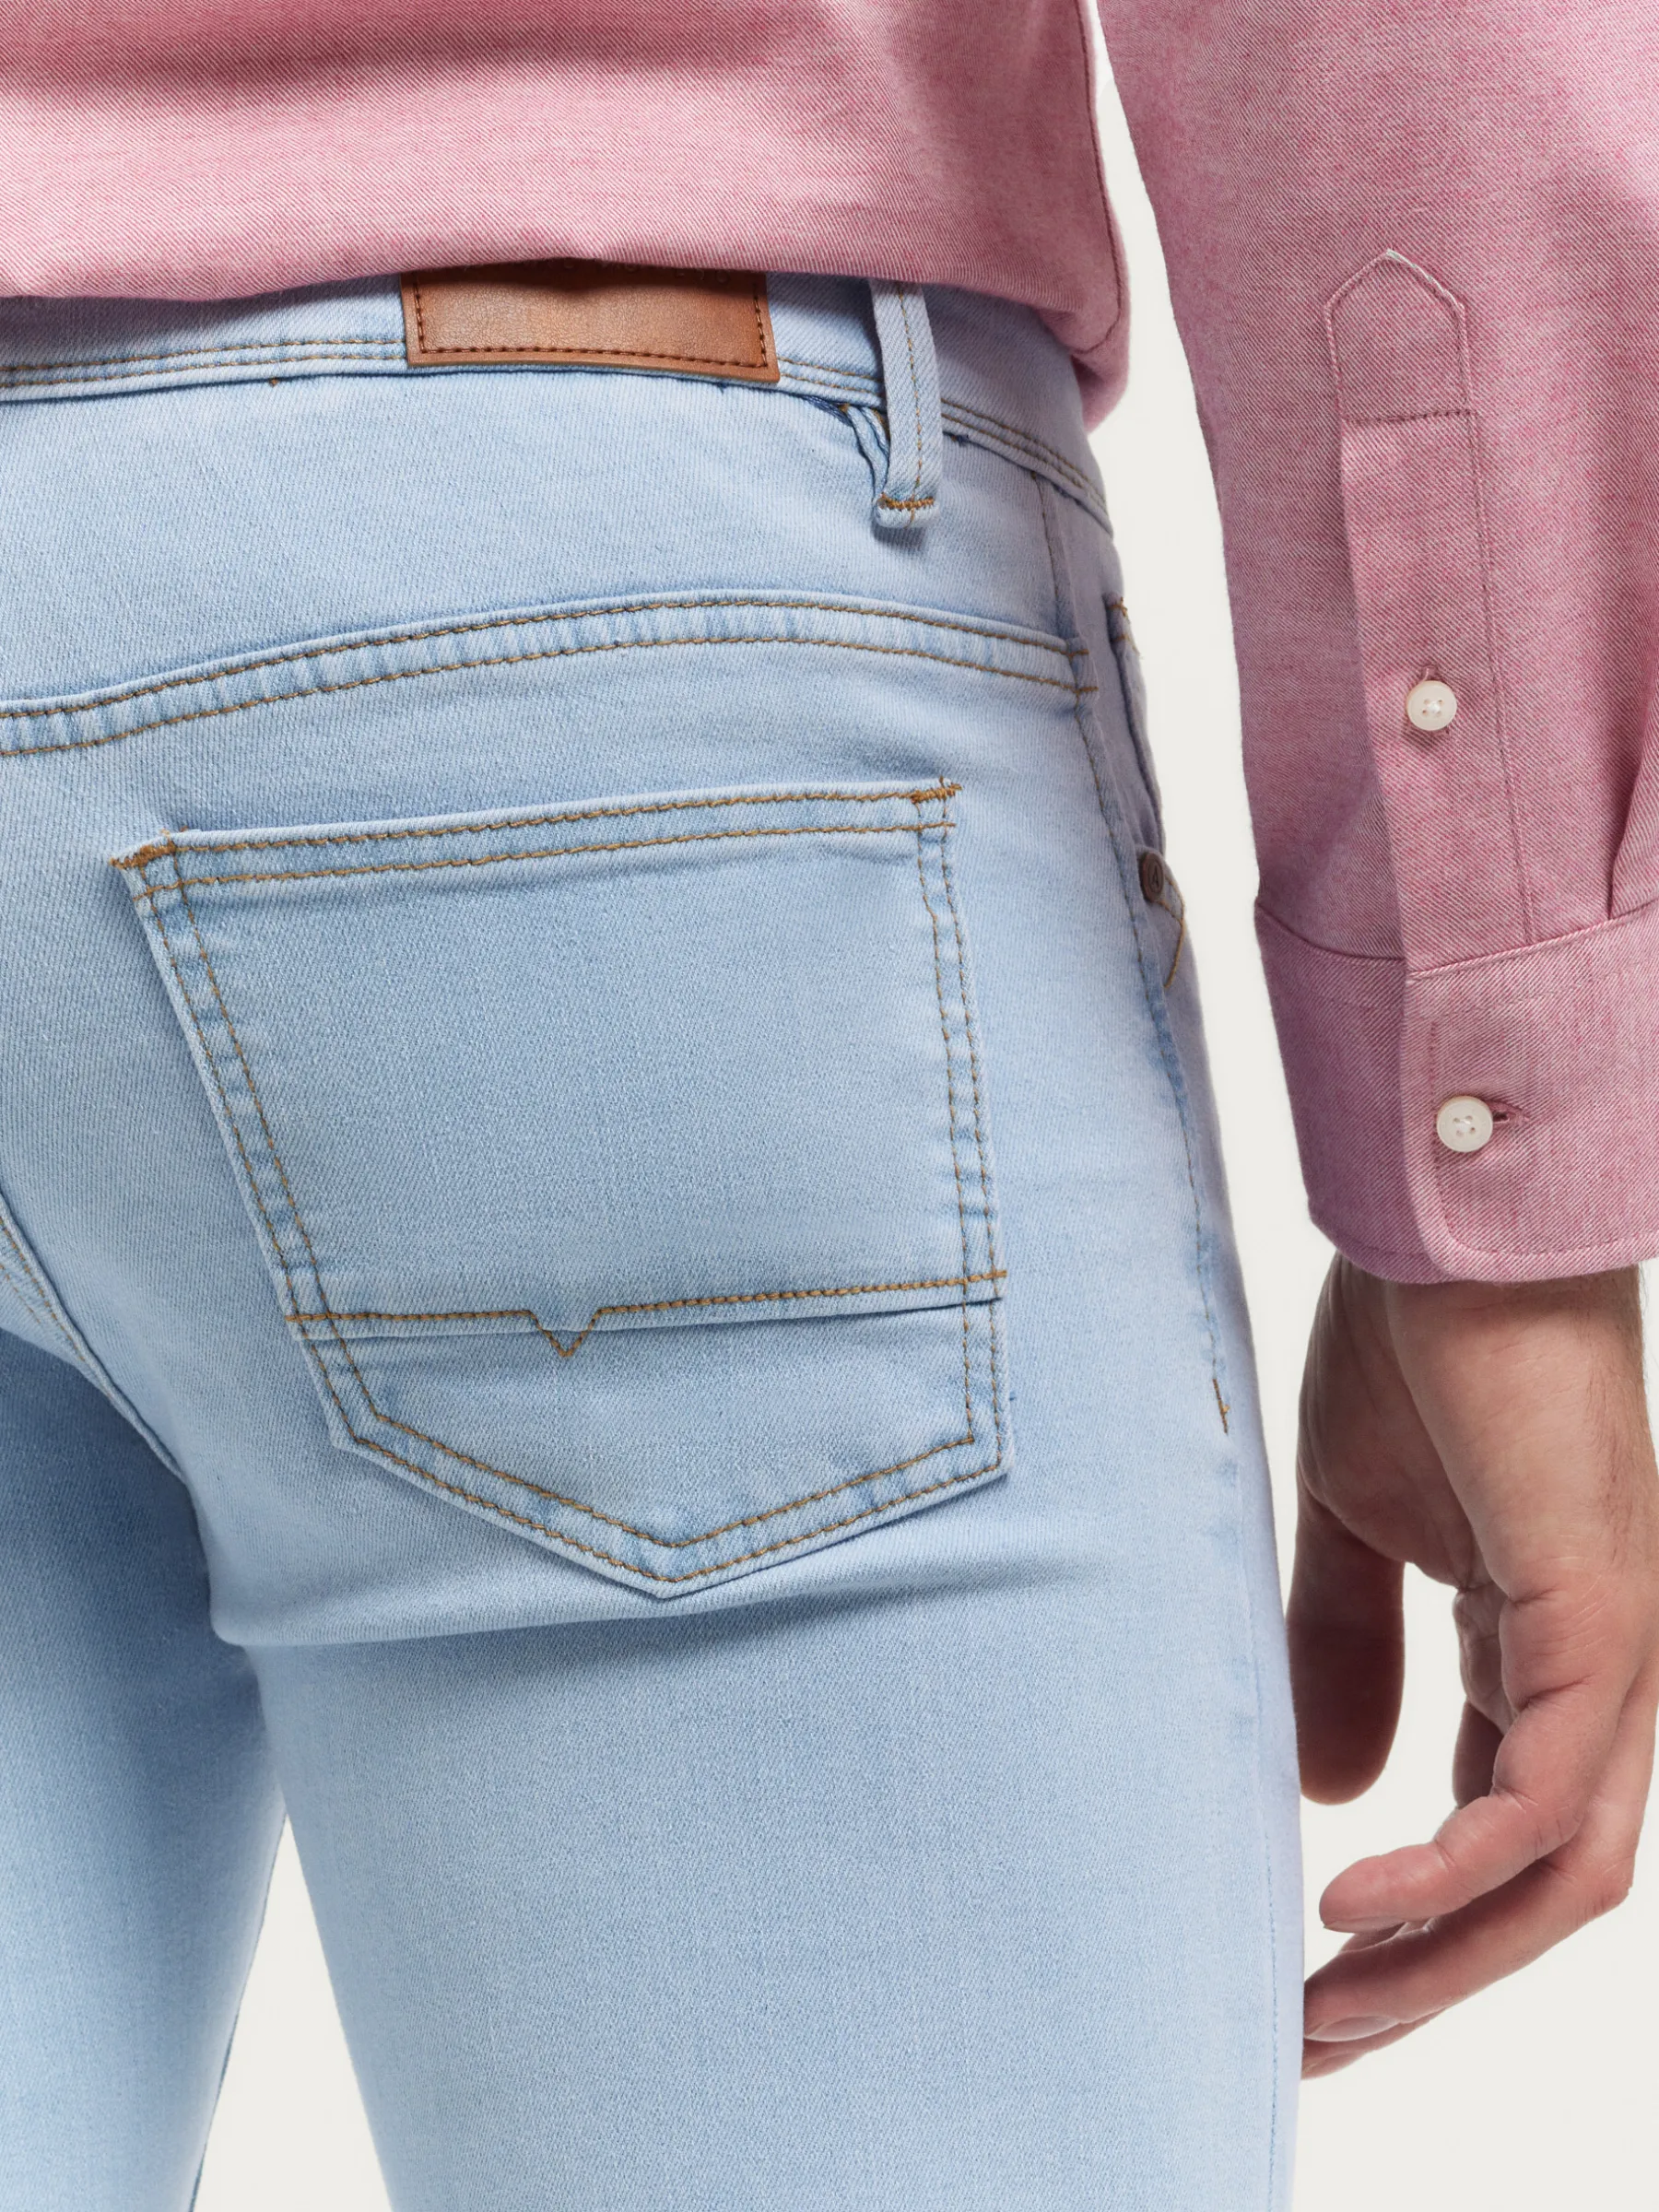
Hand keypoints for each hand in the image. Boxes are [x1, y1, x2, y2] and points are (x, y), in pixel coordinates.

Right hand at [1290, 1258, 1658, 2076]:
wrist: (1451, 1226)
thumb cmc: (1412, 1351)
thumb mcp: (1351, 1525)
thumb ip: (1344, 1650)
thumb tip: (1334, 1796)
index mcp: (1544, 1650)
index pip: (1499, 1831)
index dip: (1415, 1924)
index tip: (1307, 1977)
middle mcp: (1605, 1673)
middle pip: (1544, 1891)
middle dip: (1427, 1983)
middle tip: (1310, 2042)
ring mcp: (1618, 1652)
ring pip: (1567, 1877)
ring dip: (1444, 1962)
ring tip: (1328, 2009)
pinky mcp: (1602, 1615)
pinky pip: (1548, 1795)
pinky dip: (1455, 1870)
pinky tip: (1355, 1901)